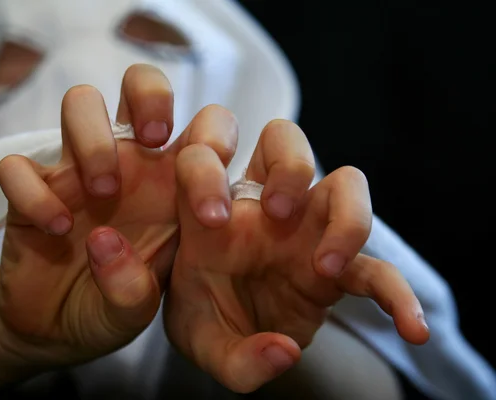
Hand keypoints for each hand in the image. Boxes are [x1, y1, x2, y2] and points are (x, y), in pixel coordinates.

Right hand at [0, 64, 237, 365]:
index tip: (211, 213)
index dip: (217, 144)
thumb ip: (133, 289)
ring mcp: (78, 170)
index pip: (207, 126)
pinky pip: (19, 165)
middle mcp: (129, 163)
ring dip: (94, 139)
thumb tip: (102, 242)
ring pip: (81, 102)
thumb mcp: (137, 309)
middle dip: (152, 97)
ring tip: (104, 192)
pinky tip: (56, 229)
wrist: (58, 326)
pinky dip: (34, 192)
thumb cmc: (113, 304)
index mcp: (173, 182)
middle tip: (153, 142)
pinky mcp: (31, 188)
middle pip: (141, 83)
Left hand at [164, 119, 429, 392]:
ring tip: (325, 266)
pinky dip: (397, 293)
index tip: (212, 221)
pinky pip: (377, 266)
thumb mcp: (203, 345)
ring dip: (346, 215)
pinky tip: (410, 328)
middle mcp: (262, 212)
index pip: (200, 160)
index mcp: (213, 217)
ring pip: (345, 184)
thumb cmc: (208, 323)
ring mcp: (305, 232)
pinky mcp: (338, 266)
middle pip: (284, 139)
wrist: (235, 341)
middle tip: (277, 212)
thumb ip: (234, 357)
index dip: (203, 172)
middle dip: (289, 163)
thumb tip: (284, 351)